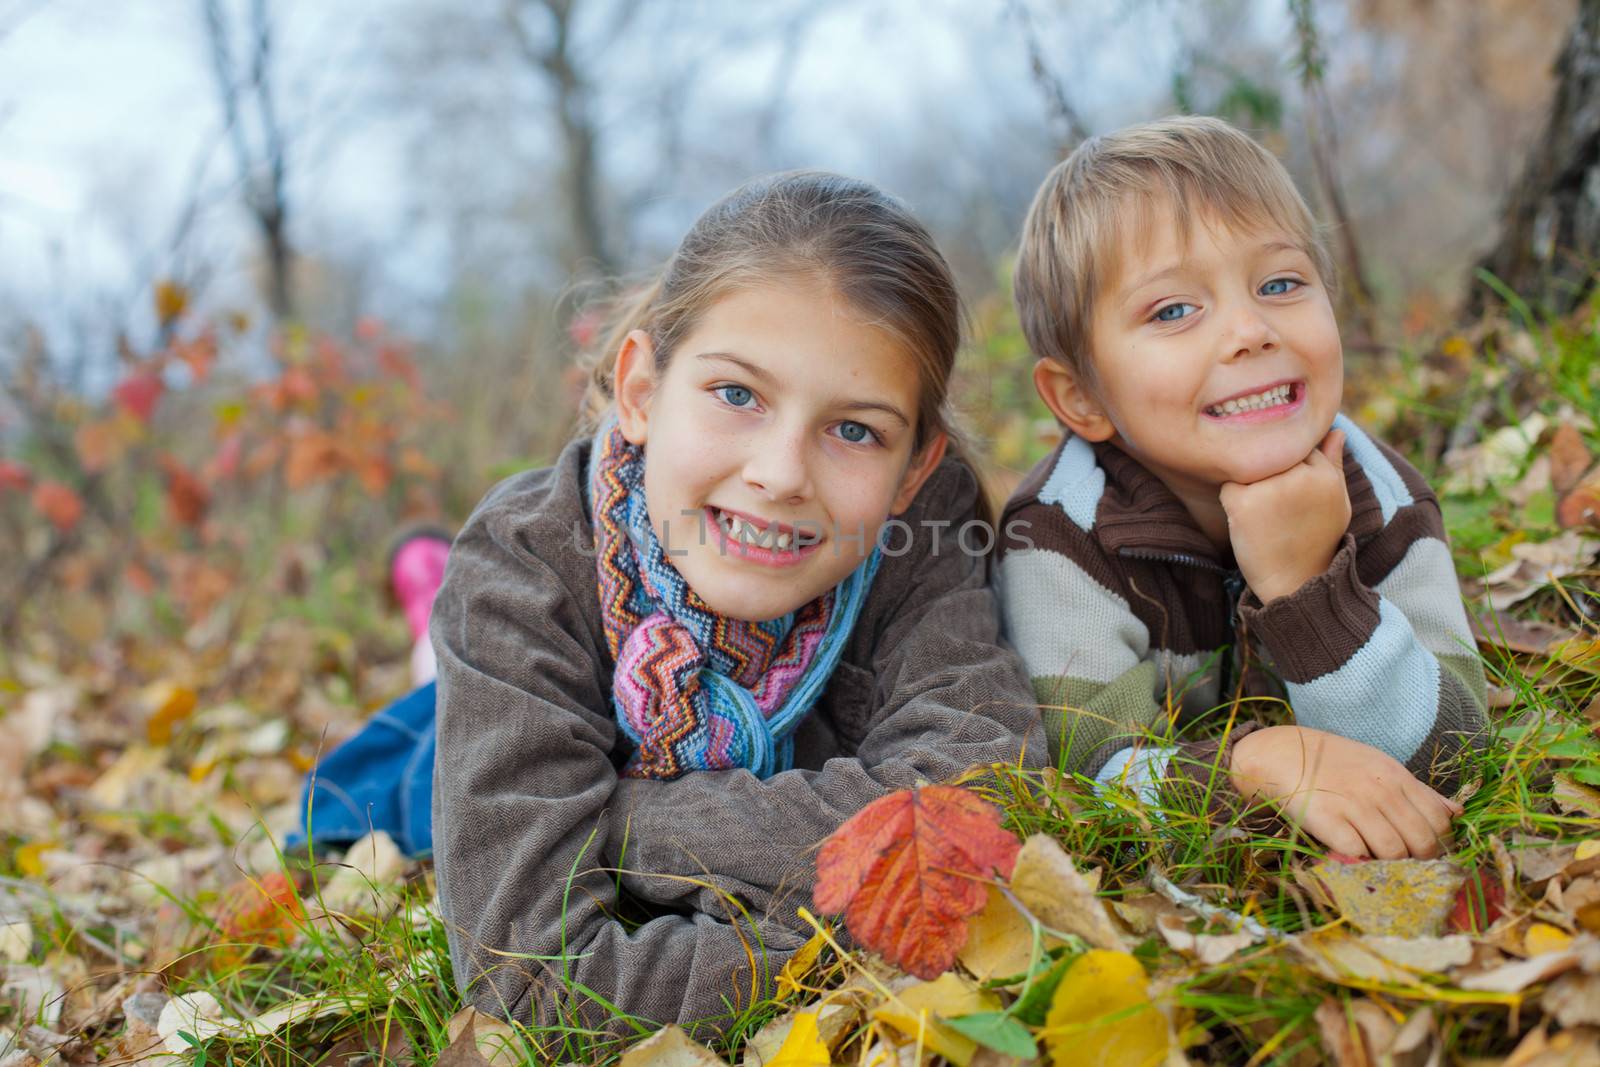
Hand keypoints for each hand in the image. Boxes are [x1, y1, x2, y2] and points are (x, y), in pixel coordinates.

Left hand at [1220, 428, 1350, 601]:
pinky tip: (1248, 522)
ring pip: (1249, 467)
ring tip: (1265, 516)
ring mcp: (1271, 489)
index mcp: (1325, 474)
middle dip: (1268, 472)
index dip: (1289, 467)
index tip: (1291, 492)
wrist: (1295, 583)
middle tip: (1276, 507)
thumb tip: (1336, 429)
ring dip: (1250, 485)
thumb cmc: (1316, 540)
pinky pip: (1228, 486)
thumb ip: (1333, 464)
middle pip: (1271, 453)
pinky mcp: (1243, 504)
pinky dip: (1232, 501)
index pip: (1297, 445)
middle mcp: (1301, 476)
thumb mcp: (1336, 502)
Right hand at [1229, 725, 1461, 858]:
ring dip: (1389, 865)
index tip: (1426, 852)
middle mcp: (1380, 791)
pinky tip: (1352, 856)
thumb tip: (1457, 813)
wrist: (1282, 753)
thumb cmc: (1335, 763)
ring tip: (1378, 862)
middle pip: (1421, 842)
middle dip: (1418, 860)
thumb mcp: (1381, 766)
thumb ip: (1419, 791)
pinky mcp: (1326, 820)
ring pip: (1393, 852)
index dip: (1439, 844)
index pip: (1439, 821)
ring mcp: (1353, 805)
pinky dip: (1359, 861)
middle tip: (1404, 864)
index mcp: (1397, 777)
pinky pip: (1357, 854)